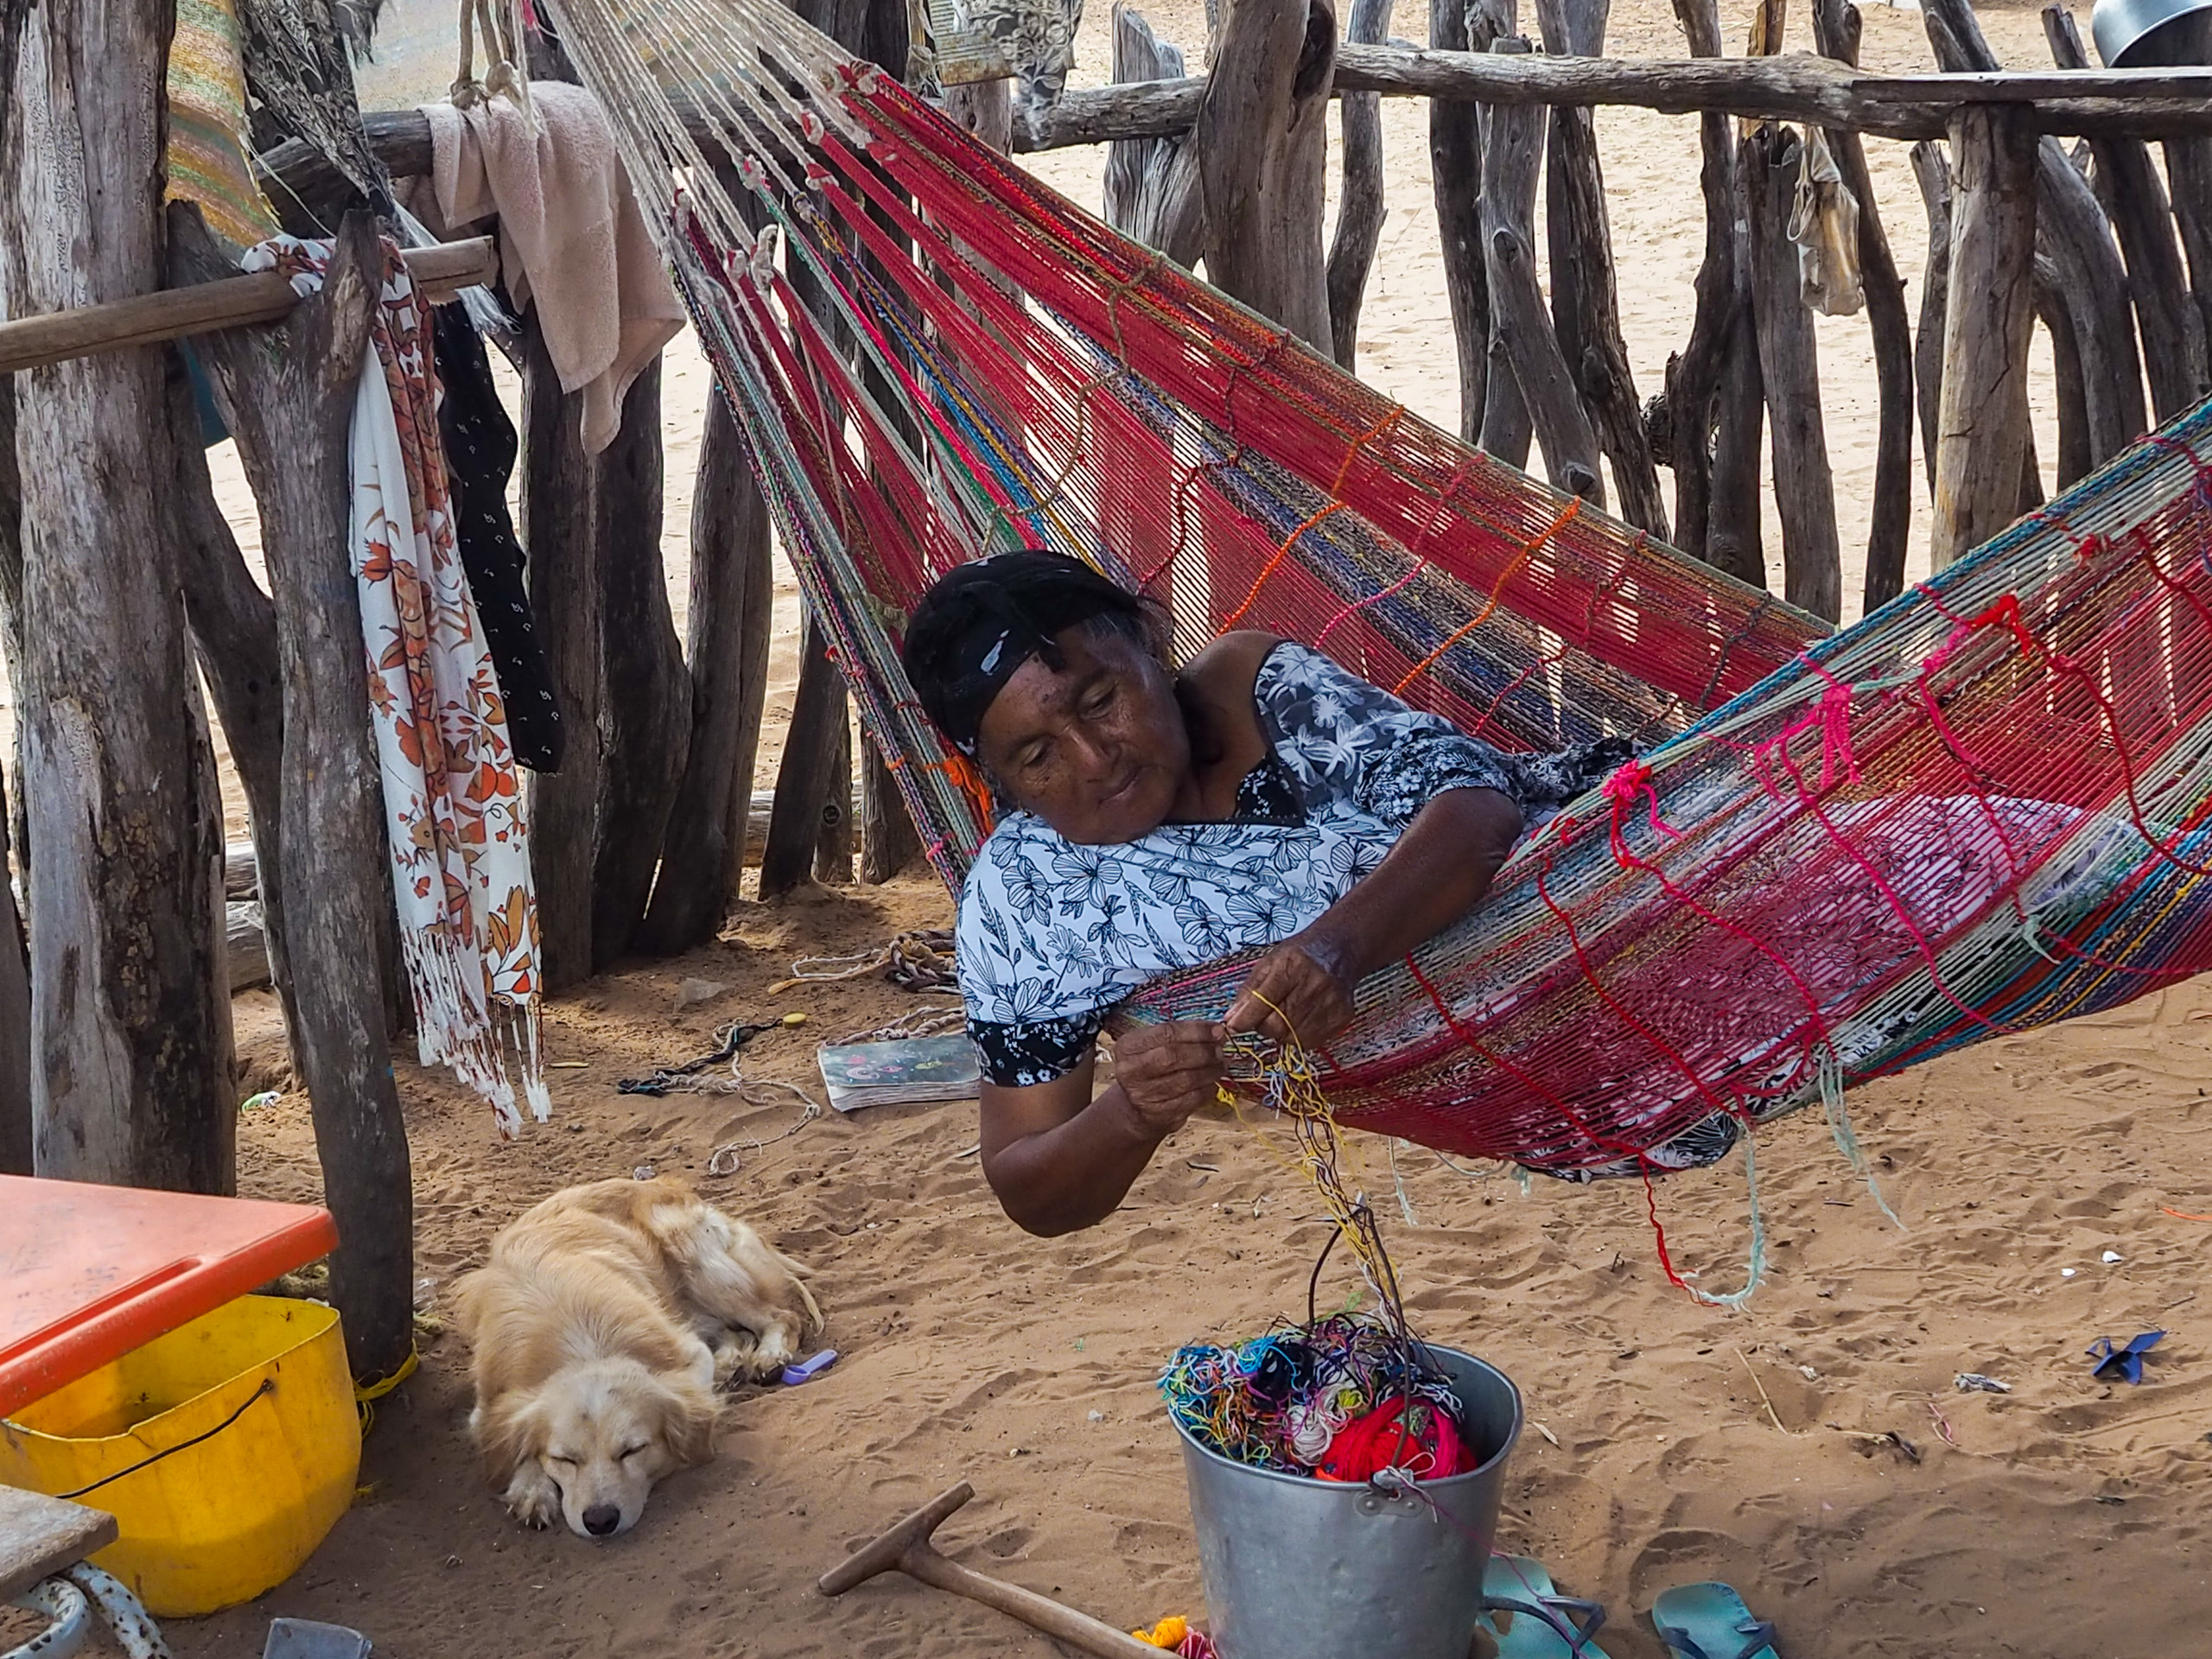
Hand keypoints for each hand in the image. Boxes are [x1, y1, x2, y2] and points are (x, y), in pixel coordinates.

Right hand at [1110, 1020, 1225, 1135]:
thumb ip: (1178, 1036)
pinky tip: (1212, 1083)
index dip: (1196, 1030)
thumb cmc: (1149, 1069)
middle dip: (1204, 1051)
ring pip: (1186, 1079)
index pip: (1166, 1033)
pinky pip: (1191, 1099)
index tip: (1217, 1030)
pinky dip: (1207, 1089)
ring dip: (1210, 1071)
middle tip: (1220, 1049)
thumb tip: (1215, 1032)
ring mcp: (1143, 1095)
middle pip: (1174, 1056)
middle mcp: (1130, 1070)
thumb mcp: (1151, 1046)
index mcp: (1128, 1046)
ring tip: (1220, 1065)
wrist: (1134, 1108)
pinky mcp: (1158, 1114)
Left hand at [1224, 937, 1355, 1049]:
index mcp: (1293, 966)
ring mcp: (1332, 1002)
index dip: (1246, 1018)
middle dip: (1264, 1026)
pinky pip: (1310, 1041)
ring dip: (1281, 1032)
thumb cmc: (1299, 957)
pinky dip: (1298, 1035)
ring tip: (1285, 1013)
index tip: (1233, 1026)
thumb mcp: (1268, 963)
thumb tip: (1231, 1020)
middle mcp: (1316, 984)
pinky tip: (1301, 1018)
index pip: (1264, 1001)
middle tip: (1264, 1015)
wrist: (1339, 952)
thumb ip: (1248, 991)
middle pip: (1278, 1025)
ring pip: (1292, 1038)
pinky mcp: (1342, 1017)